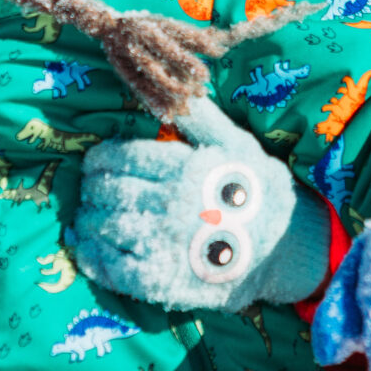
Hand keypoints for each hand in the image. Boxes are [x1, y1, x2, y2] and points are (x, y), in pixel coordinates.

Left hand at [71, 98, 329, 311]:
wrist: (286, 248)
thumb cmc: (257, 190)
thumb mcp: (237, 143)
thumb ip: (201, 118)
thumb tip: (175, 90)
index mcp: (184, 167)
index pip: (123, 157)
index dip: (99, 159)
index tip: (93, 163)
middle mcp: (171, 202)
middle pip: (109, 190)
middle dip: (91, 190)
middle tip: (89, 192)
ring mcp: (165, 243)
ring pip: (106, 226)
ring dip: (87, 221)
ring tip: (85, 220)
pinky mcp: (163, 280)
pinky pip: (114, 268)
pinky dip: (93, 259)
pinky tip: (87, 252)